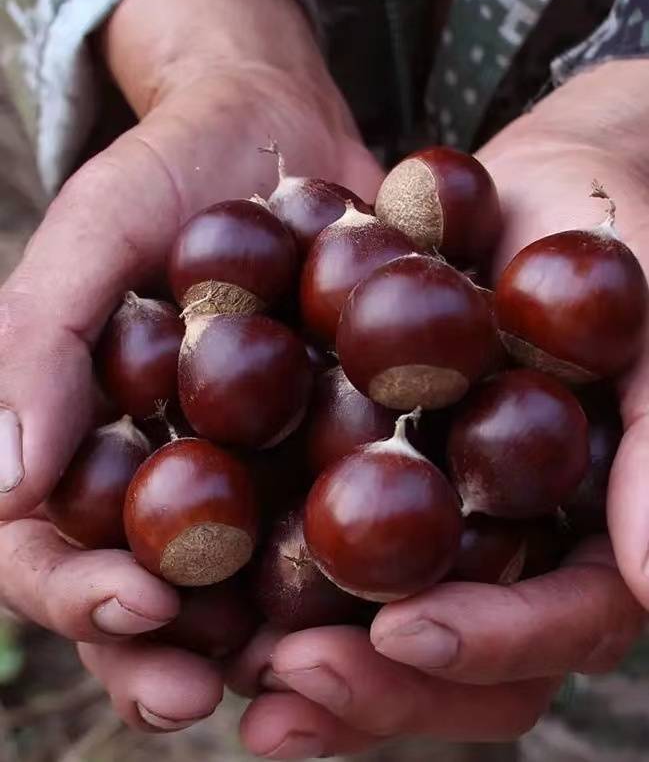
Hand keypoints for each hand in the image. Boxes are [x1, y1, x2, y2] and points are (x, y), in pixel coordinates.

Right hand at [0, 0, 381, 732]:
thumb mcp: (95, 231)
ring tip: (293, 678)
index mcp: (91, 442)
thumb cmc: (168, 172)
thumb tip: (3, 486)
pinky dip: (355, 567)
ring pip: (244, 586)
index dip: (76, 591)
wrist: (277, 131)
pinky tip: (383, 600)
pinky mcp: (333, 446)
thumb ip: (41, 342)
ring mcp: (255, 470)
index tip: (134, 604)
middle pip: (146, 593)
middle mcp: (169, 474)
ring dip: (259, 644)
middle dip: (160, 653)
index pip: (50, 546)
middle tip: (194, 695)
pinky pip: (343, 519)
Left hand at [225, 61, 648, 758]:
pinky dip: (269, 584)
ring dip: (319, 668)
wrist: (543, 188)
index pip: (566, 621)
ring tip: (234, 677)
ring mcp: (446, 518)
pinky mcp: (375, 477)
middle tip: (290, 683)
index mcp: (594, 525)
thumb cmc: (619, 231)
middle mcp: (518, 541)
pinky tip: (203, 601)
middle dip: (385, 684)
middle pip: (465, 655)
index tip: (406, 630)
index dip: (495, 640)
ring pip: (390, 630)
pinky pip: (325, 551)